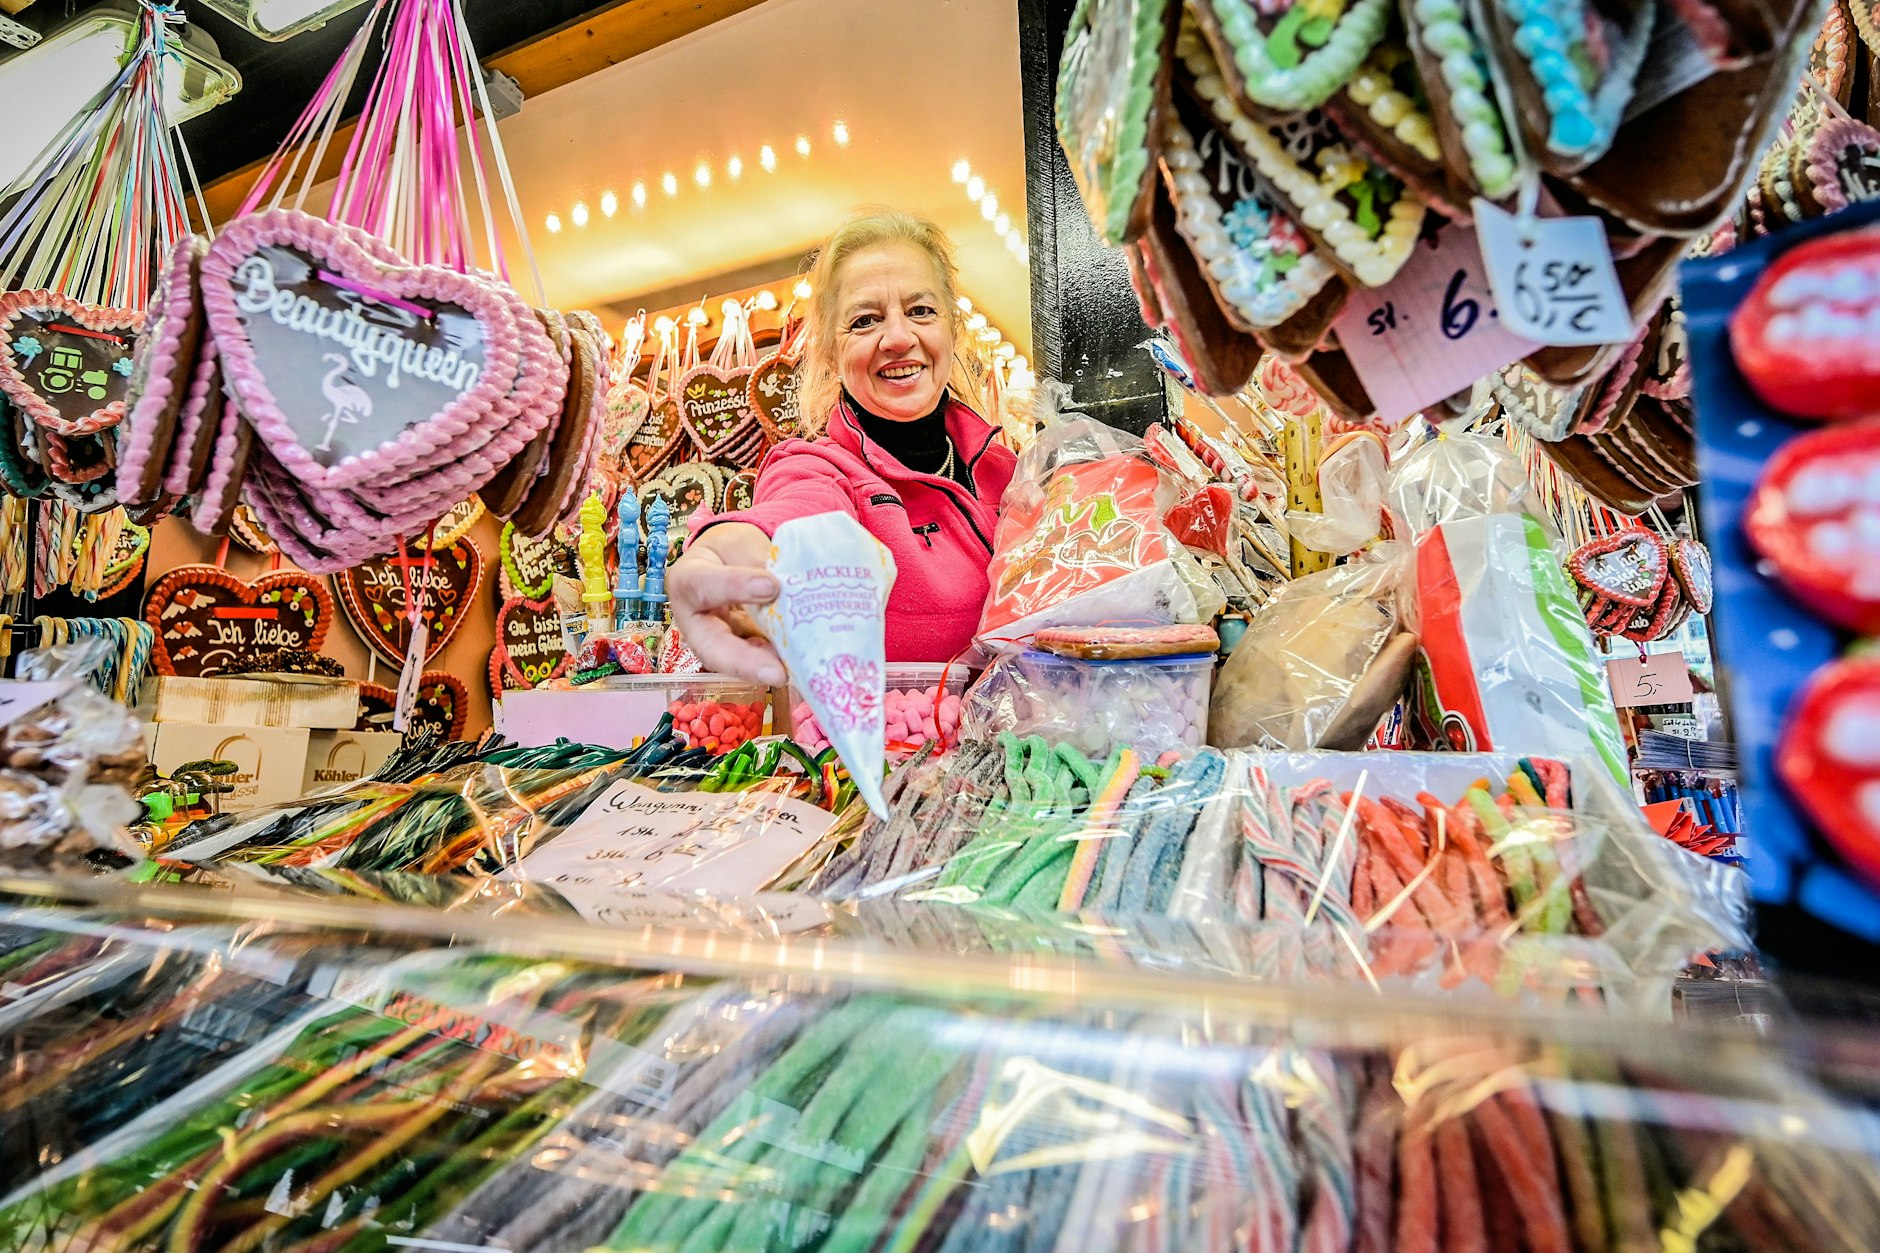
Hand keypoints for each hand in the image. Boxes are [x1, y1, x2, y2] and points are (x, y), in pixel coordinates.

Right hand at [668, 523, 785, 684]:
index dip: (735, 587)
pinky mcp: (739, 655)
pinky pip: (755, 664)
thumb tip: (782, 588)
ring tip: (793, 673)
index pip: (704, 585)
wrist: (728, 563)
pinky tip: (798, 666)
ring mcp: (716, 644)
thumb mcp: (741, 544)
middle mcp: (695, 621)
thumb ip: (756, 562)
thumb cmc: (730, 552)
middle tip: (776, 672)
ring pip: (734, 665)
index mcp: (688, 581)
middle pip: (711, 648)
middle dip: (744, 663)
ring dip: (765, 672)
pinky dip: (777, 666)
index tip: (771, 586)